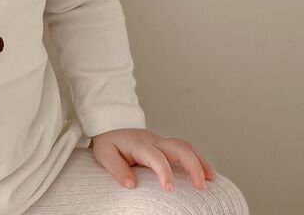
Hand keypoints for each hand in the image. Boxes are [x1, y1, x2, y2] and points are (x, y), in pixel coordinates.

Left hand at [91, 128, 216, 190]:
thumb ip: (116, 168)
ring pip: (186, 146)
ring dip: (200, 161)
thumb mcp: (104, 154)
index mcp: (138, 143)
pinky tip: (206, 173)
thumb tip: (131, 185)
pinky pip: (185, 149)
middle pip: (178, 147)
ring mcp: (161, 141)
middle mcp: (153, 140)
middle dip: (193, 165)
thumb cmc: (108, 143)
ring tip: (211, 180)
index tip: (170, 188)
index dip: (164, 171)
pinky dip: (198, 159)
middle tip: (201, 186)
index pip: (155, 155)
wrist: (108, 127)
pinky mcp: (165, 146)